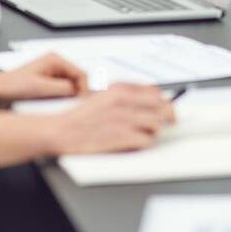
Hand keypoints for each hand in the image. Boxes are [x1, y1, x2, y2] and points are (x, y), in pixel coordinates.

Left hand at [0, 52, 89, 105]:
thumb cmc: (11, 86)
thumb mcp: (41, 88)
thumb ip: (63, 90)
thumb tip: (79, 93)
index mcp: (55, 59)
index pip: (81, 74)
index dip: (85, 90)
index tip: (83, 104)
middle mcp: (55, 63)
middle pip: (78, 80)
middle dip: (78, 94)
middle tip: (78, 109)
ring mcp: (52, 72)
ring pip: (71, 87)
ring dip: (70, 98)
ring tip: (66, 109)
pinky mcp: (47, 82)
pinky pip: (63, 91)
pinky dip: (63, 100)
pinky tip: (57, 107)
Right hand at [48, 84, 175, 155]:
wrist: (64, 131)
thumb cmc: (82, 117)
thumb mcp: (103, 96)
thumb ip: (125, 96)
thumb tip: (149, 100)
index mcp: (121, 89)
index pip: (155, 92)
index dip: (162, 101)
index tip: (164, 108)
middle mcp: (126, 101)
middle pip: (161, 106)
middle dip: (166, 115)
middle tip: (167, 122)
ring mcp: (125, 119)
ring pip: (157, 124)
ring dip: (154, 130)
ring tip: (143, 133)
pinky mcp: (123, 136)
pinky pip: (147, 140)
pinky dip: (144, 142)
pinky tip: (135, 142)